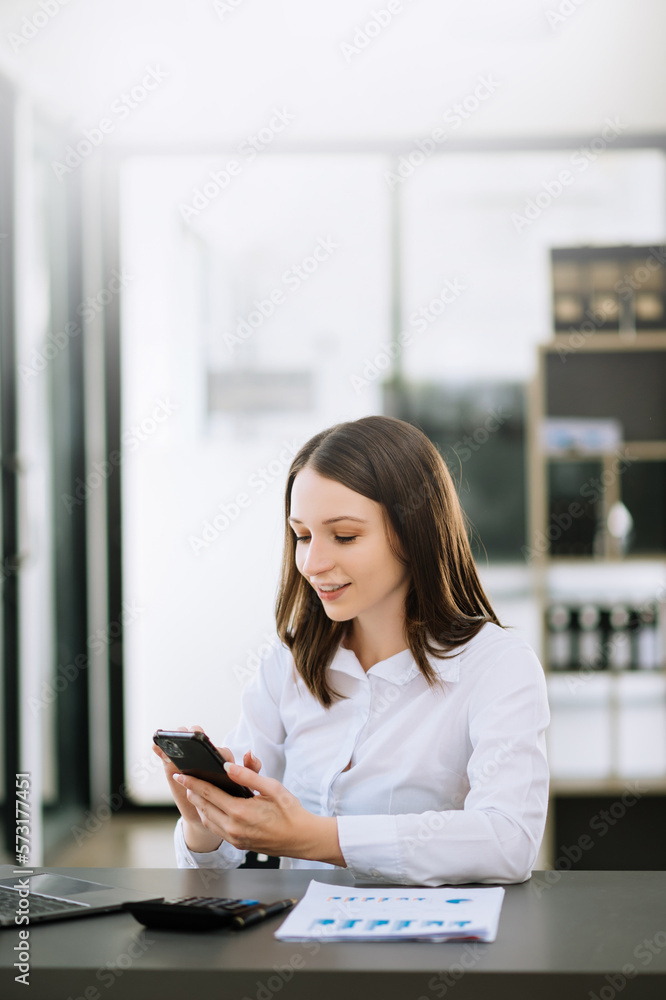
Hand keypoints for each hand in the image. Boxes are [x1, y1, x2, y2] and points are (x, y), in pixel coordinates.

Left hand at [172, 762, 344, 865]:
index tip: (182, 774)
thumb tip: (228, 766)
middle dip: (192, 792)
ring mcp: (235, 838)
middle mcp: (234, 828)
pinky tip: (210, 809)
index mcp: (240, 812)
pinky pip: (217, 830)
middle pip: (204, 807)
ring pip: (208, 820)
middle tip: (184, 780)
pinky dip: (209, 817)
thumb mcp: (272, 787)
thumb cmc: (290, 812)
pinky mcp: (239, 845)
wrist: (302, 838)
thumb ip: (249, 776)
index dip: (193, 783)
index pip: (209, 794)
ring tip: (194, 793)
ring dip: (199, 806)